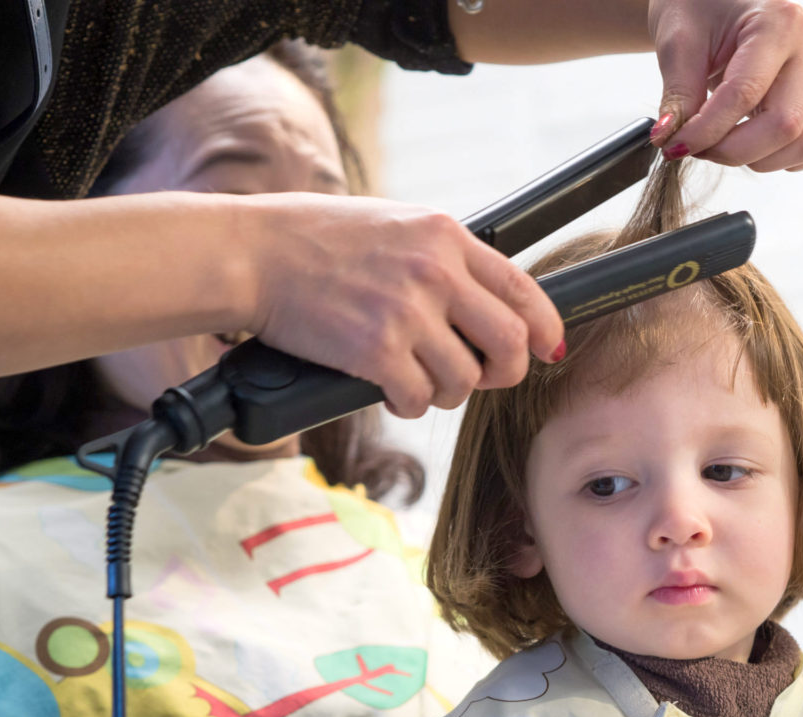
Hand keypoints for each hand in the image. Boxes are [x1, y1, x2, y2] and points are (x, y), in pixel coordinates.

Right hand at [240, 194, 564, 417]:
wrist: (254, 253)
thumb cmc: (316, 238)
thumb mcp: (395, 226)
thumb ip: (442, 258)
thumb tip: (483, 302)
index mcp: (445, 236)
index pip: (523, 288)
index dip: (545, 328)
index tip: (547, 349)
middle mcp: (435, 272)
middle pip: (509, 342)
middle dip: (505, 372)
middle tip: (483, 377)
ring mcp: (407, 313)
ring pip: (465, 380)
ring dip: (448, 392)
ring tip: (419, 380)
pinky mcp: (375, 352)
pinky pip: (420, 400)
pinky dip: (411, 405)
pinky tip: (392, 392)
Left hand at [646, 0, 802, 171]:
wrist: (714, 0)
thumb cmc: (698, 8)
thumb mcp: (678, 42)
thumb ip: (678, 94)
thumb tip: (670, 139)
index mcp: (778, 24)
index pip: (744, 95)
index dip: (706, 131)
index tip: (673, 146)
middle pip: (785, 125)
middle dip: (732, 151)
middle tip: (695, 147)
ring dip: (758, 159)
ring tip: (719, 144)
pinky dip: (782, 158)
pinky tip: (748, 146)